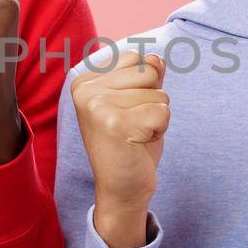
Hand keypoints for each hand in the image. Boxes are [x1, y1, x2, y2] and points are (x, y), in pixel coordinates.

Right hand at [72, 49, 168, 247]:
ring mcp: (97, 106)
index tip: (126, 112)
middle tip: (133, 125)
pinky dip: (160, 130)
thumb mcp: (138, 101)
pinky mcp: (114, 124)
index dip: (144, 86)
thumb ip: (146, 75)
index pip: (136, 58)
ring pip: (158, 93)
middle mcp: (86, 90)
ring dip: (157, 117)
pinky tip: (139, 143)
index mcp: (85, 80)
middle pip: (148, 72)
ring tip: (135, 135)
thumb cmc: (130, 143)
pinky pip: (162, 112)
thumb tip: (157, 58)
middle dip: (152, 100)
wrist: (121, 188)